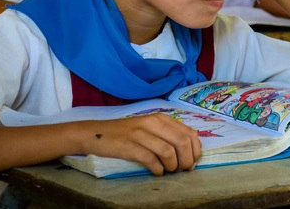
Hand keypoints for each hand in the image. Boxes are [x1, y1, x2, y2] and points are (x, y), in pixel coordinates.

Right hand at [79, 112, 201, 174]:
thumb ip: (168, 136)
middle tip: (181, 170)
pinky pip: (151, 160)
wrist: (95, 133)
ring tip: (168, 171)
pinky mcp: (130, 146)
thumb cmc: (125, 133)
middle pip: (182, 142)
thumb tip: (189, 154)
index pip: (189, 133)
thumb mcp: (149, 128)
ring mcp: (141, 134)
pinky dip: (158, 169)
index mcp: (161, 118)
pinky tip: (156, 172)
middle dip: (186, 160)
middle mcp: (153, 123)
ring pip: (169, 152)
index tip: (191, 162)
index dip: (195, 150)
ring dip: (172, 166)